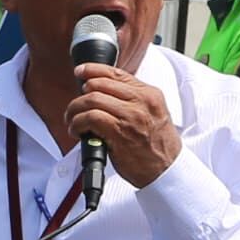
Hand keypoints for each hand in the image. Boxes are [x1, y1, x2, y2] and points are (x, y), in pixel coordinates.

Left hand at [63, 61, 181, 186]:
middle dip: (80, 95)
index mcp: (149, 94)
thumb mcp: (153, 114)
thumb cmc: (157, 145)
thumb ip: (133, 100)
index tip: (81, 71)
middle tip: (75, 107)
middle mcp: (141, 102)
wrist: (166, 169)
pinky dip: (77, 123)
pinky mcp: (119, 133)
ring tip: (72, 121)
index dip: (93, 69)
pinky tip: (77, 131)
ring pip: (92, 99)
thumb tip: (102, 90)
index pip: (116, 73)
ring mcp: (131, 117)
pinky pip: (90, 118)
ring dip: (75, 110)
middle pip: (99, 85)